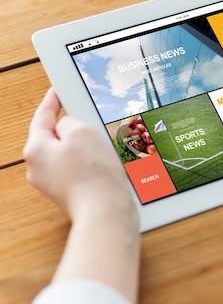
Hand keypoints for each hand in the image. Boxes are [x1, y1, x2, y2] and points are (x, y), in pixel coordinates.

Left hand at [23, 88, 136, 222]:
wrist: (107, 213)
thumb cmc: (94, 175)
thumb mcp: (82, 132)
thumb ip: (70, 121)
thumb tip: (68, 127)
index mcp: (36, 150)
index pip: (42, 116)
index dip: (53, 100)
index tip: (58, 90)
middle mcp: (39, 168)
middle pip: (57, 137)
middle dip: (75, 130)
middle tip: (93, 125)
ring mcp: (54, 183)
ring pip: (70, 154)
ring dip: (87, 149)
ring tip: (104, 153)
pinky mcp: (71, 193)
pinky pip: (80, 169)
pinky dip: (92, 165)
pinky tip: (106, 168)